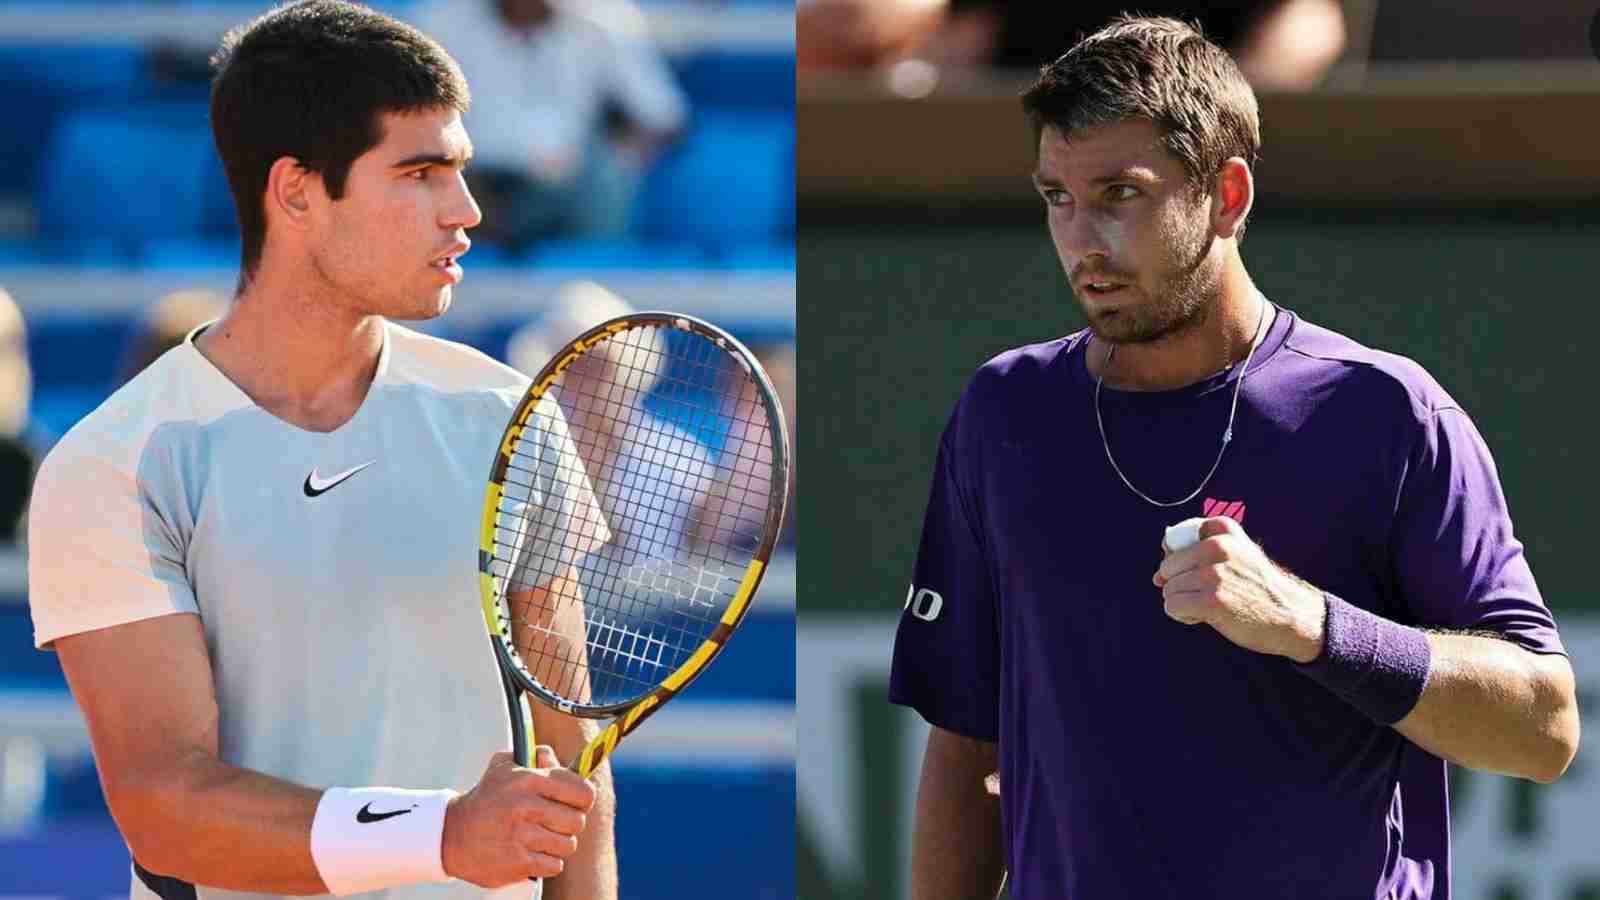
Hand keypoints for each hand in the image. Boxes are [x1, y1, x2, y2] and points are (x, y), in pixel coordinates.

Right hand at [441, 747, 596, 886]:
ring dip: (558, 844)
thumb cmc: (485, 799)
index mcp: (528, 780)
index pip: (582, 792)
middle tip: (554, 823)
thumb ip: (535, 756)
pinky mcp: (518, 863)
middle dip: (569, 824)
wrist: (451, 835)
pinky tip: (532, 853)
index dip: (584, 799)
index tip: (576, 804)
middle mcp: (525, 806)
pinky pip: (555, 865)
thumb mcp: (504, 767)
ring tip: (540, 838)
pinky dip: (547, 862)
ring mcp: (521, 836)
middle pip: (578, 821)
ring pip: (568, 845)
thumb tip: (556, 757)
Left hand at [1152, 517, 1325, 662]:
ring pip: (1169, 589)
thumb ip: (1202, 549)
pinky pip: (1172, 606)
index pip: (1174, 541)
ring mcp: (1214, 574)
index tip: (1200, 572)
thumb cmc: (1261, 587)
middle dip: (1180, 585)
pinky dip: (1183, 615)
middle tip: (1206, 594)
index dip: (1181, 563)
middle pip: (1168, 567)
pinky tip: (1203, 616)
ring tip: (1210, 606)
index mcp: (1223, 531)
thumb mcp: (1239, 553)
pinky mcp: (1211, 600)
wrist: (1293, 615)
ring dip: (1183, 602)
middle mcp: (1217, 547)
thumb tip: (1157, 573)